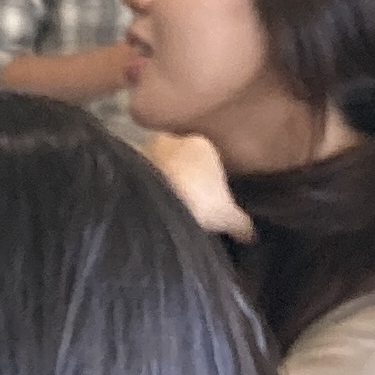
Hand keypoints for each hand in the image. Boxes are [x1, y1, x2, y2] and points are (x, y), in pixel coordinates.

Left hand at [136, 127, 253, 240]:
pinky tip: (144, 206)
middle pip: (179, 157)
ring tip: (162, 206)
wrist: (150, 204)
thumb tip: (252, 235)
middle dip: (181, 175)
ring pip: (155, 164)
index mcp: (200, 143)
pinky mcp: (122, 164)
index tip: (207, 198)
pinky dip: (139, 188)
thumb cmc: (197, 201)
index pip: (207, 157)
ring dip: (158, 180)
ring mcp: (143, 150)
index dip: (208, 178)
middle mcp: (169, 140)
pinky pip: (135, 177)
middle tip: (184, 201)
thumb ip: (241, 223)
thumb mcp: (226, 217)